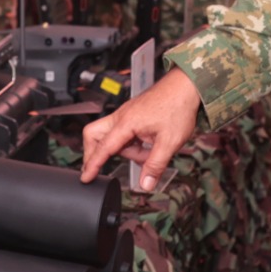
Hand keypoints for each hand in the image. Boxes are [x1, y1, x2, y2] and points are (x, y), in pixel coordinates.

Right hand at [78, 68, 202, 190]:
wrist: (185, 86)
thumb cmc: (178, 107)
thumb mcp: (169, 142)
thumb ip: (155, 165)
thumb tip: (145, 184)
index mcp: (126, 123)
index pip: (103, 148)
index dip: (93, 165)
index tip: (85, 178)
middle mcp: (121, 117)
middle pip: (93, 135)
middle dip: (94, 153)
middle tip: (99, 168)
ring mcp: (125, 114)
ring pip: (112, 137)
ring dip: (125, 151)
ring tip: (149, 154)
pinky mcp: (132, 114)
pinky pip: (123, 133)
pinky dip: (131, 144)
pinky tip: (149, 146)